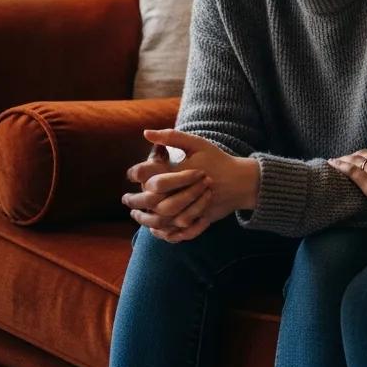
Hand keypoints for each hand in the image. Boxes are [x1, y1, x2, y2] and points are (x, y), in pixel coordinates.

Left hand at [124, 129, 260, 242]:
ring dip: (144, 219)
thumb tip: (145, 133)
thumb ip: (171, 137)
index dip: (137, 174)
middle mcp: (187, 193)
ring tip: (136, 213)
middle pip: (152, 202)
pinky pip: (176, 233)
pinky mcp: (198, 221)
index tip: (131, 174)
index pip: (151, 177)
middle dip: (135, 201)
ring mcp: (193, 209)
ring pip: (161, 221)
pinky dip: (162, 232)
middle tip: (125, 199)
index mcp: (184, 173)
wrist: (242, 181)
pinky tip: (153, 227)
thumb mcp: (197, 144)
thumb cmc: (217, 160)